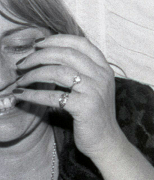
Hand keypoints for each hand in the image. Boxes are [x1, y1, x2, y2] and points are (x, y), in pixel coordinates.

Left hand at [13, 34, 126, 158]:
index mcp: (104, 68)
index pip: (80, 43)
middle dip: (39, 56)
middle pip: (65, 54)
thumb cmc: (95, 113)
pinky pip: (53, 96)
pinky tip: (22, 95)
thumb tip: (50, 55)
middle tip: (22, 64)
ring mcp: (94, 91)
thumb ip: (81, 70)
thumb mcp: (94, 86)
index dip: (56, 39)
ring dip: (33, 75)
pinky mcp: (84, 107)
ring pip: (57, 72)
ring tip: (20, 81)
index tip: (37, 44)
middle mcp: (101, 76)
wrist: (106, 139)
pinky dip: (33, 95)